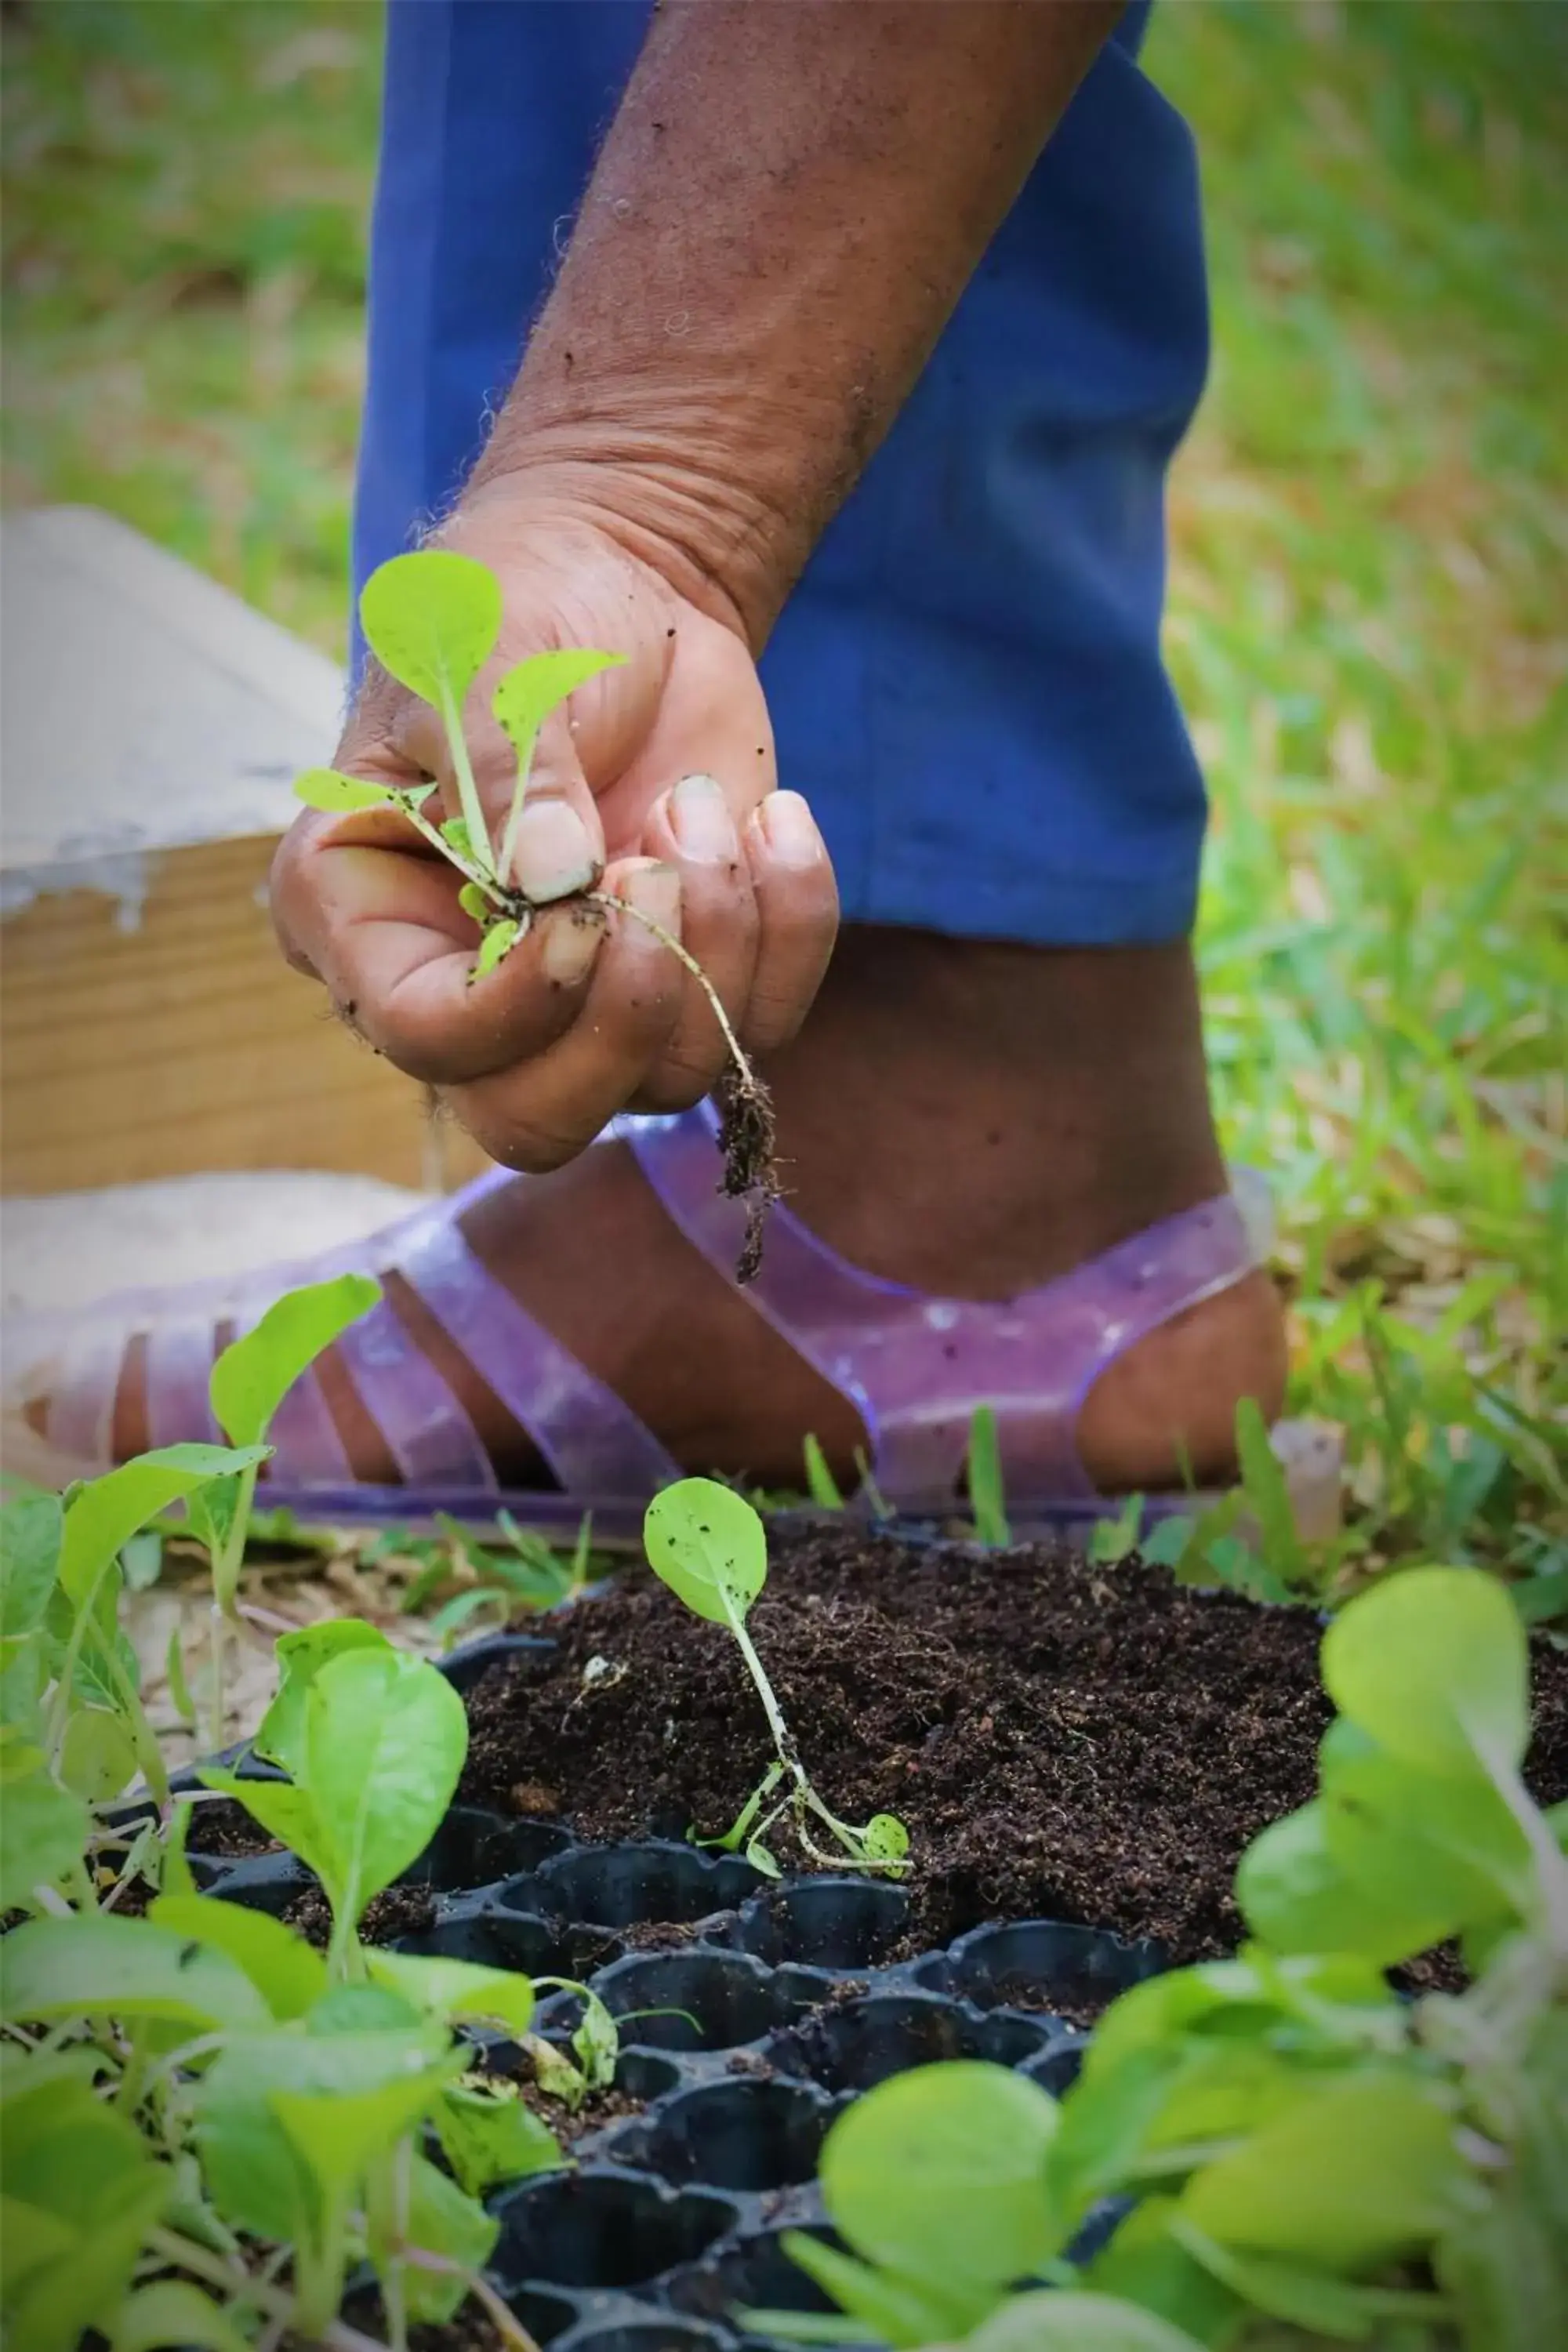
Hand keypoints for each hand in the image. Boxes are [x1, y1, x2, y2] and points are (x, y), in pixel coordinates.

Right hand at [270, 480, 837, 1168]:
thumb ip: (504, 774)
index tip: (591, 901)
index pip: (427, 1041)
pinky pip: (763, 1023)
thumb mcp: (481, 664)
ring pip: (663, 1081)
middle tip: (659, 876)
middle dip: (627, 1018)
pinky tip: (772, 819)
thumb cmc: (513, 611)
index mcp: (361, 919)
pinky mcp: (690, 979)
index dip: (519, 1004)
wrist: (623, 584)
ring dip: (718, 942)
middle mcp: (460, 987)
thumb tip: (551, 883)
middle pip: (536, 1123)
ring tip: (698, 809)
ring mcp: (582, 999)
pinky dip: (793, 925)